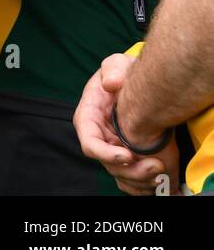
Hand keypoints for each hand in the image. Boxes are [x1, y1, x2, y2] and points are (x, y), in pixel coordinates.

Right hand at [74, 54, 176, 194]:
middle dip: (132, 171)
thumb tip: (110, 83)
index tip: (128, 156)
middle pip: (108, 165)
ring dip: (141, 179)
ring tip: (161, 171)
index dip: (106, 154)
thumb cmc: (122, 74)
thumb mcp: (116, 64)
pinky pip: (130, 180)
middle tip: (156, 166)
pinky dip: (143, 185)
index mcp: (88, 118)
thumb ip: (112, 68)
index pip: (89, 143)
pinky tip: (159, 179)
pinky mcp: (126, 157)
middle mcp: (98, 138)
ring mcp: (112, 149)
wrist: (136, 84)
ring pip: (121, 176)